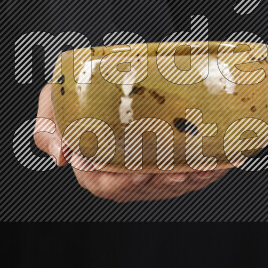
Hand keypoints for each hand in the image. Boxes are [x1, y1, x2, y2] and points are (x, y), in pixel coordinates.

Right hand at [33, 84, 229, 202]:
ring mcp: (145, 173)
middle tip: (180, 171)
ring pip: (167, 186)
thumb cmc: (74, 93)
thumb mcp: (53, 102)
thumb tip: (63, 155)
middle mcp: (118, 175)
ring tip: (203, 169)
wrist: (101, 78)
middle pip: (141, 189)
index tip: (136, 171)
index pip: (103, 184)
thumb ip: (49, 128)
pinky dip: (203, 174)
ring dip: (187, 181)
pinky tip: (218, 166)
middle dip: (162, 184)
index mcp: (90, 166)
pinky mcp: (166, 165)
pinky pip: (185, 177)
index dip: (120, 182)